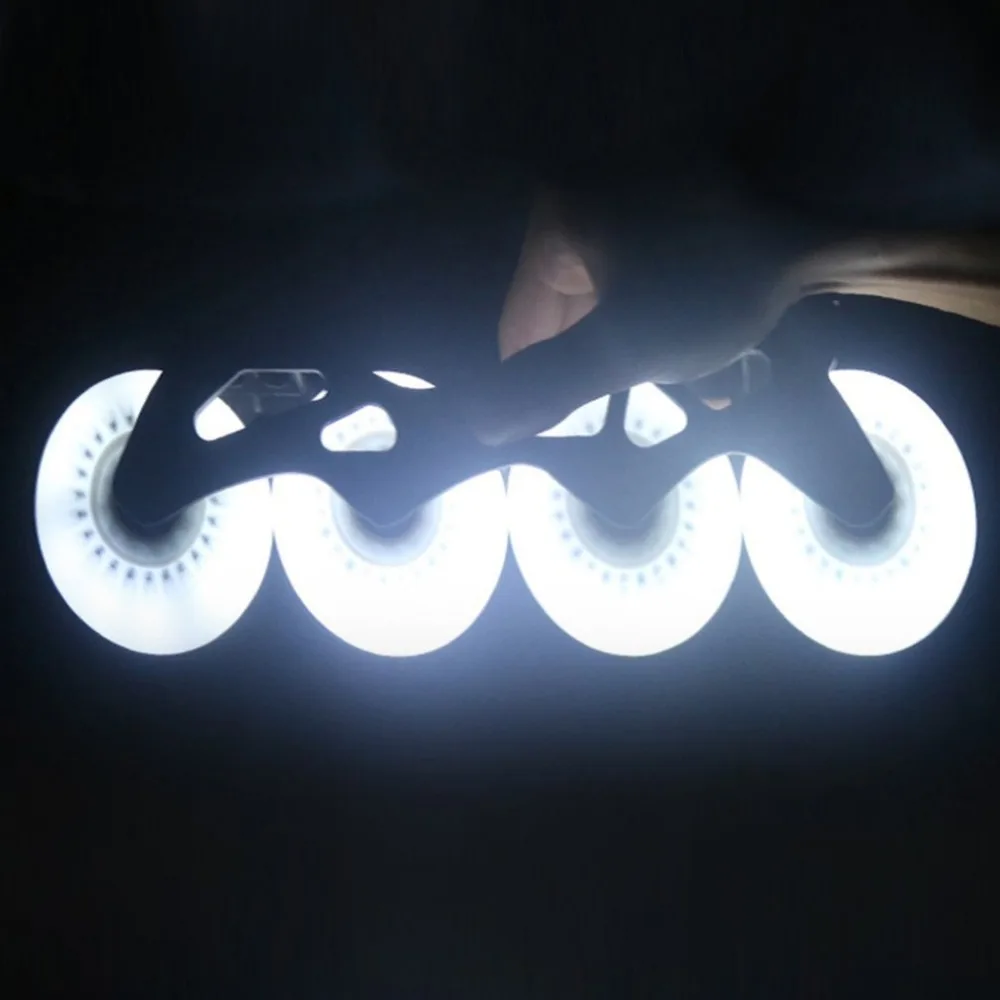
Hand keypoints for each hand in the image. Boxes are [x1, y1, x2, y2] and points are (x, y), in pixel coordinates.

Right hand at [468, 182, 827, 444]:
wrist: (824, 239)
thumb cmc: (714, 292)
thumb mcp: (624, 349)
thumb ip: (548, 386)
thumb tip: (477, 424)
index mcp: (556, 221)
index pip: (519, 324)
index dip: (539, 382)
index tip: (567, 424)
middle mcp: (582, 197)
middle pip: (563, 311)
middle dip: (603, 360)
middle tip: (644, 390)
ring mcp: (626, 198)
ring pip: (606, 297)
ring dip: (637, 344)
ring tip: (689, 369)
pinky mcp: (666, 206)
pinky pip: (637, 275)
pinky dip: (656, 312)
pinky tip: (696, 339)